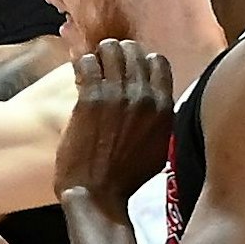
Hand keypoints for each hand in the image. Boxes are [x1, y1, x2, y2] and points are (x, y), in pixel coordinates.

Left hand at [54, 39, 174, 209]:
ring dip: (100, 55)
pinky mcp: (91, 98)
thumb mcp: (160, 147)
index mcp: (164, 107)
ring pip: (111, 50)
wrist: (97, 193)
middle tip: (107, 63)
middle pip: (134, 51)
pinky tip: (80, 74)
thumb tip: (158, 99)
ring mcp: (118, 96)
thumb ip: (162, 119)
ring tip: (93, 66)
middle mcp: (144, 97)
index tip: (129, 69)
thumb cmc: (126, 177)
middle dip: (119, 53)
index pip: (158, 62)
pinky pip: (87, 62)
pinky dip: (82, 63)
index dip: (142, 61)